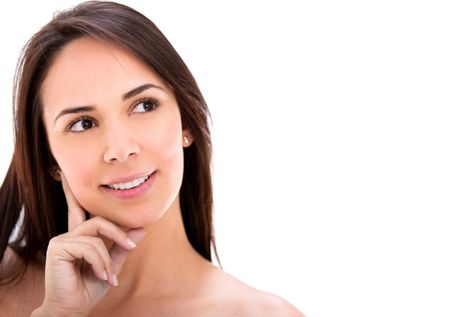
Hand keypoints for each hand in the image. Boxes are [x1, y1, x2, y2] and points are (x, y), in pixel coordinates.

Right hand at [32, 172, 146, 316]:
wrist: (72, 310)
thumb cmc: (88, 289)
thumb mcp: (111, 266)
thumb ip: (122, 246)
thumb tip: (142, 227)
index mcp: (79, 237)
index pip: (78, 210)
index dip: (73, 192)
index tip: (66, 175)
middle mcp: (69, 235)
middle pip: (100, 220)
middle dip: (118, 233)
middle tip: (131, 246)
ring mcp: (61, 240)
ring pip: (96, 234)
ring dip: (108, 258)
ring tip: (110, 277)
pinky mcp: (58, 248)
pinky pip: (90, 246)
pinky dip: (100, 262)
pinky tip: (101, 277)